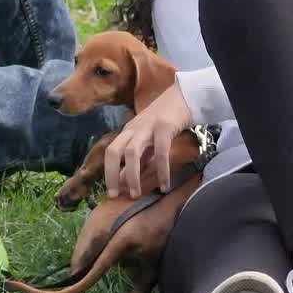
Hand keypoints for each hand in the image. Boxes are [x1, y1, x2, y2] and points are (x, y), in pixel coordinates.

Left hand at [103, 82, 192, 198]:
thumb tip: (128, 179)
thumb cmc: (166, 120)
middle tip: (115, 196)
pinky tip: (164, 185)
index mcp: (127, 131)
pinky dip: (160, 170)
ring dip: (132, 175)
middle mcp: (133, 129)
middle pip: (113, 151)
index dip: (108, 172)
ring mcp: (147, 127)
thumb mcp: (149, 138)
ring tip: (136, 194)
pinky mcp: (164, 126)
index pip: (110, 152)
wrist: (184, 96)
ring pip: (132, 152)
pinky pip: (160, 151)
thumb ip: (140, 156)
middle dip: (112, 175)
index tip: (110, 192)